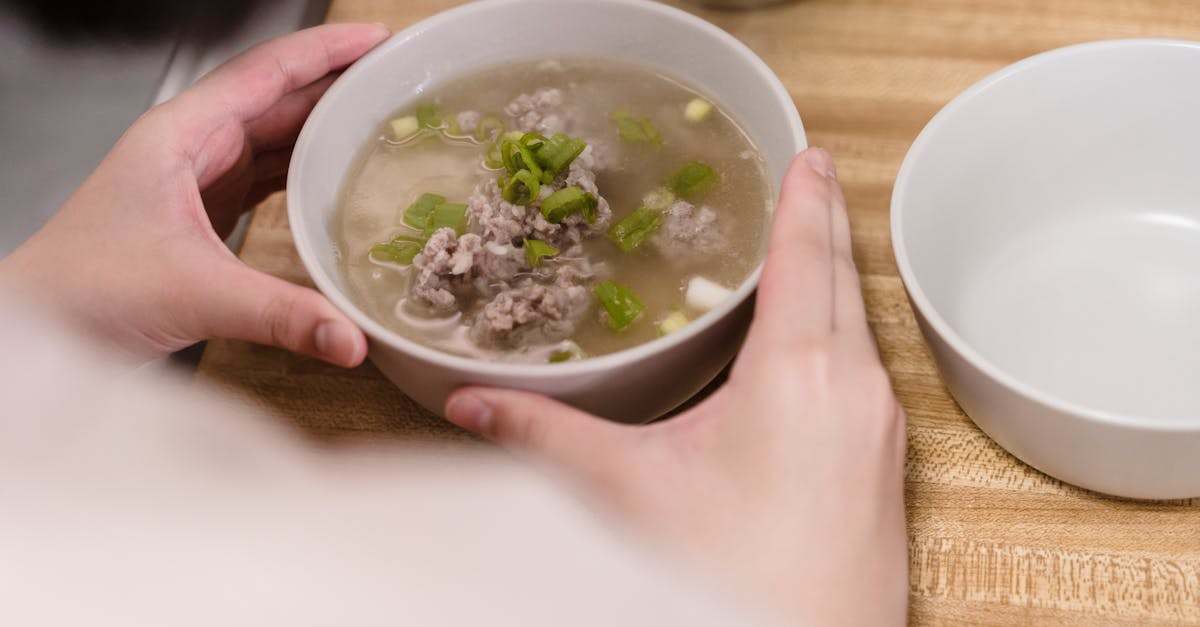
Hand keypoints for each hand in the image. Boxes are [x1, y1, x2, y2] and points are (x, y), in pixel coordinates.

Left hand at [0, 24, 388, 365]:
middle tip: (399, 83)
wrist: (39, 330)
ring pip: (274, 139)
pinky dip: (306, 174)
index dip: (326, 52)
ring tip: (380, 125)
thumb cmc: (83, 292)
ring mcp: (196, 179)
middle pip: (278, 100)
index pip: (266, 73)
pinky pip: (266, 178)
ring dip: (325, 130)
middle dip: (338, 88)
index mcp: (181, 136)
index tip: (378, 41)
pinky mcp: (202, 214)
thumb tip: (352, 338)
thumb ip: (282, 315)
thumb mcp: (195, 294)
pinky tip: (337, 181)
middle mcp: (190, 147)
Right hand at [443, 149, 908, 624]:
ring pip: (858, 321)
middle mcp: (855, 386)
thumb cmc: (732, 577)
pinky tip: (814, 344)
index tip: (806, 154)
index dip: (802, 195)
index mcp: (797, 371)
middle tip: (809, 178)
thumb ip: (545, 435)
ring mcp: (879, 425)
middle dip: (822, 221)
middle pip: (841, 275)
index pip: (803, 253)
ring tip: (806, 249)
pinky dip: (840, 330)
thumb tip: (473, 405)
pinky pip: (865, 365)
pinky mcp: (883, 459)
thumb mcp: (626, 490)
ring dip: (833, 277)